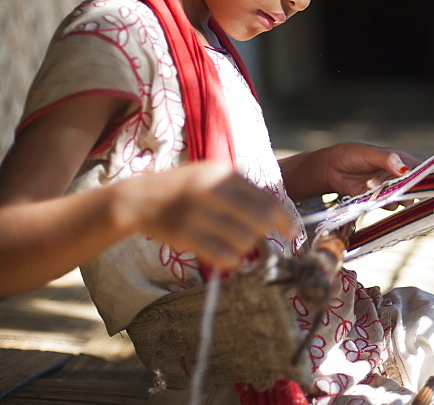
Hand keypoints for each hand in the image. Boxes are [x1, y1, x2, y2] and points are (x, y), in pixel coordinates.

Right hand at [114, 160, 295, 270]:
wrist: (141, 198)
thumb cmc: (185, 188)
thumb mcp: (213, 175)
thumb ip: (241, 189)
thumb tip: (276, 212)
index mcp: (222, 173)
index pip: (267, 199)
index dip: (285, 219)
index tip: (292, 232)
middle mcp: (210, 191)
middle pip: (259, 220)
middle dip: (266, 234)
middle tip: (262, 240)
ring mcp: (196, 213)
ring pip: (243, 240)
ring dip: (246, 248)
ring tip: (237, 245)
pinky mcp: (184, 235)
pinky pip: (221, 255)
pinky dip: (230, 261)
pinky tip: (228, 258)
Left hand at [281, 142, 421, 200]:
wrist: (331, 170)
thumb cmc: (351, 155)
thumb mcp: (369, 154)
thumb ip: (387, 160)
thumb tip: (404, 169)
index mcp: (401, 160)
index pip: (422, 169)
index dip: (429, 177)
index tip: (430, 184)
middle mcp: (399, 175)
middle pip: (417, 187)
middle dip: (413, 191)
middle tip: (402, 190)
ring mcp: (390, 188)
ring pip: (405, 199)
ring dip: (397, 198)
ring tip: (381, 190)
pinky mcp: (380, 200)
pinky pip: (391, 206)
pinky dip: (386, 204)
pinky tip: (374, 197)